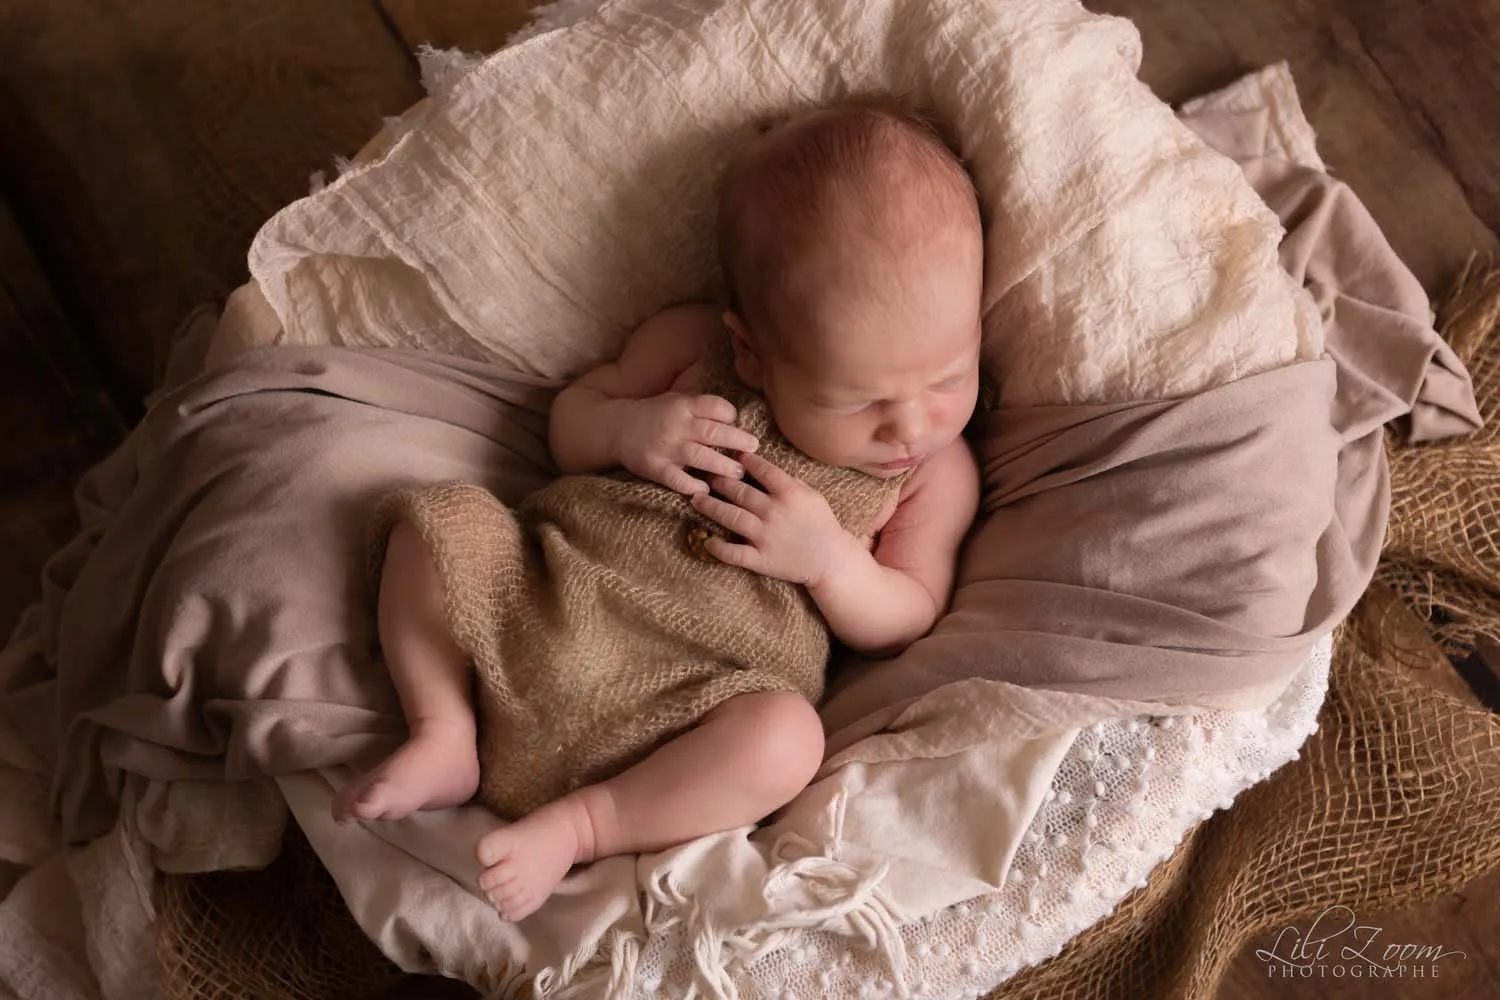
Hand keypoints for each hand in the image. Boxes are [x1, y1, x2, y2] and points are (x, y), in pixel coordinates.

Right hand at [614, 393, 759, 494]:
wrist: (616, 428)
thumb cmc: (655, 415)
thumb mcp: (676, 401)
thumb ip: (701, 408)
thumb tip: (736, 419)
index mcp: (683, 405)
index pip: (714, 406)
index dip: (730, 414)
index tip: (737, 423)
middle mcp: (675, 425)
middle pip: (712, 432)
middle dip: (737, 440)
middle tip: (754, 447)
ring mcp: (665, 447)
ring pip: (700, 456)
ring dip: (722, 466)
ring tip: (739, 473)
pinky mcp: (655, 467)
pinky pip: (677, 479)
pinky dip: (692, 485)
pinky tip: (706, 491)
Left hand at [689, 452, 859, 586]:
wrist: (830, 559)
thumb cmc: (821, 523)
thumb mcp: (811, 495)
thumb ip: (788, 481)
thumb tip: (761, 467)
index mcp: (789, 493)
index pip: (761, 469)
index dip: (744, 460)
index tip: (732, 455)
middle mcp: (773, 512)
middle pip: (739, 490)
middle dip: (719, 480)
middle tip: (705, 474)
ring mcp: (764, 536)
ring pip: (729, 516)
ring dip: (709, 506)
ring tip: (696, 498)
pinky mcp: (760, 559)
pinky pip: (733, 553)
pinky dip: (717, 547)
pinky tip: (706, 539)